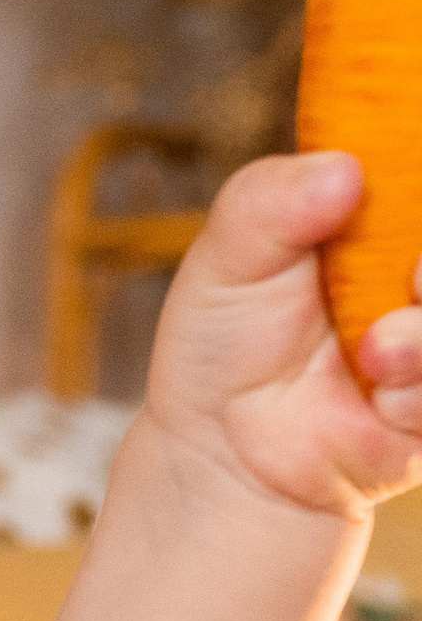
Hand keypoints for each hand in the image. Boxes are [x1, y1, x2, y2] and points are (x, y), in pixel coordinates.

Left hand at [143, 151, 421, 517]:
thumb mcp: (228, 261)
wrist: (218, 448)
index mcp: (389, 222)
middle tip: (416, 278)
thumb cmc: (225, 343)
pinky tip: (380, 400)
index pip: (421, 187)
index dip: (421, 191)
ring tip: (377, 349)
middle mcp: (421, 278)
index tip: (411, 202)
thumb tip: (341, 171)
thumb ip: (269, 203)